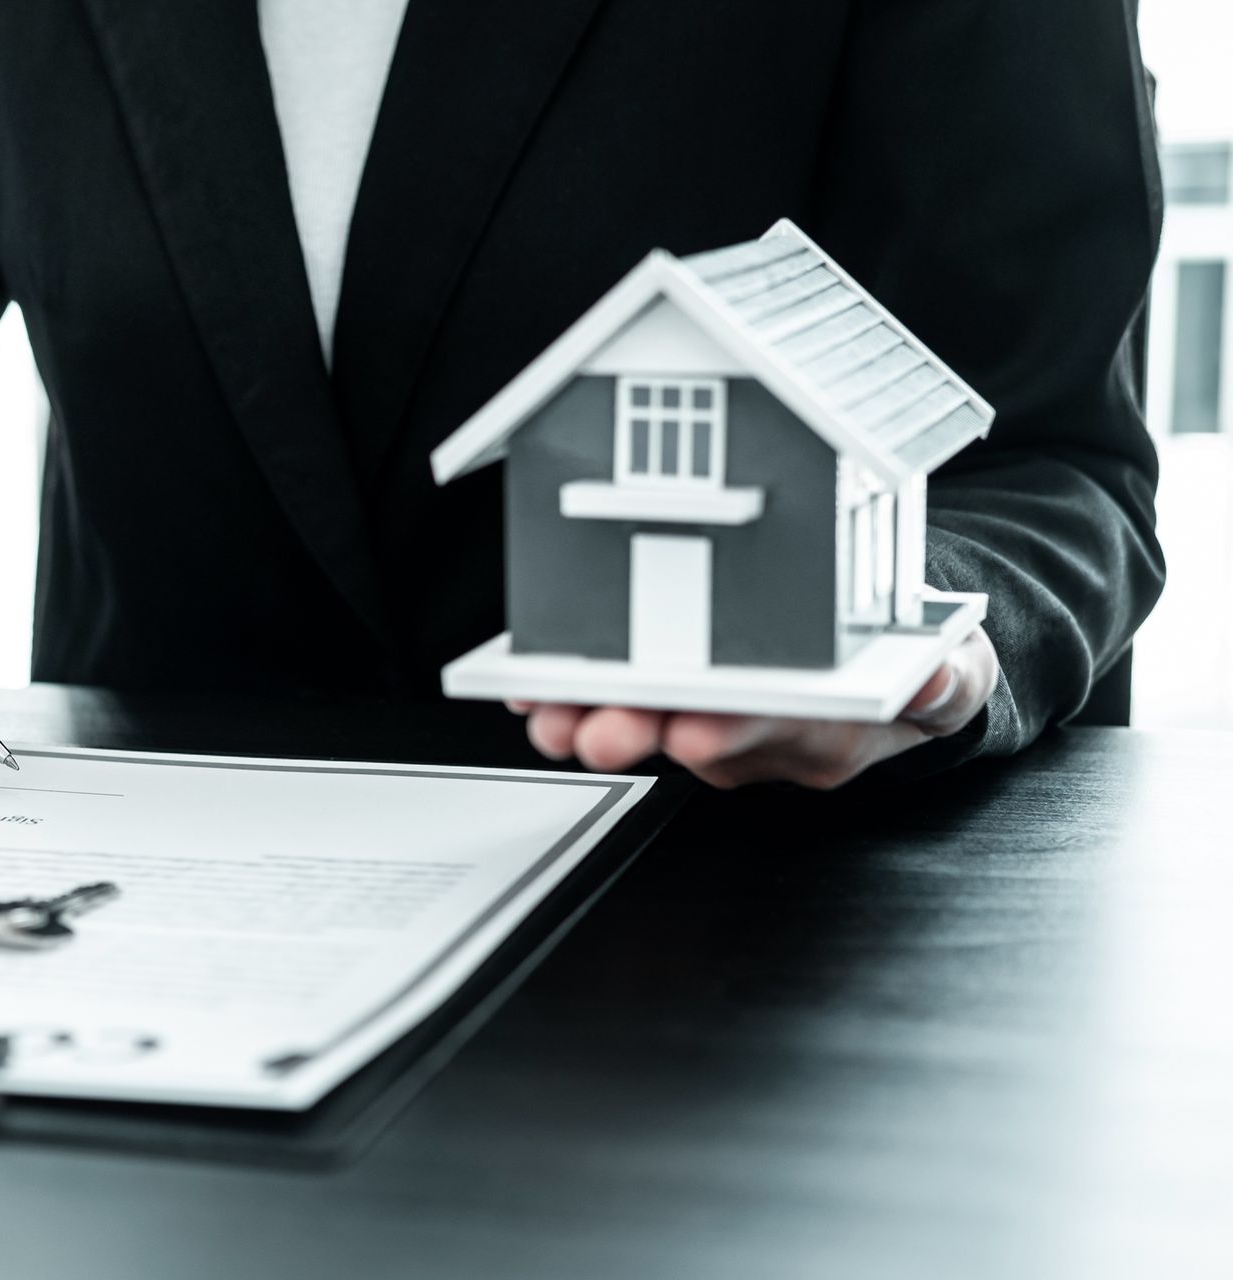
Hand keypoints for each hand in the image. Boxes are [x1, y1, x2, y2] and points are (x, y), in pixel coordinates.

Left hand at [513, 627, 997, 789]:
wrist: (901, 665)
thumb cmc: (915, 658)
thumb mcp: (953, 662)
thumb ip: (947, 674)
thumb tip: (938, 678)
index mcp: (836, 725)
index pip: (784, 731)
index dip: (734, 733)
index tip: (691, 733)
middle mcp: (772, 740)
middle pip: (702, 739)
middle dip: (642, 731)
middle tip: (591, 730)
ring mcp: (726, 733)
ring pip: (654, 730)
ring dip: (596, 720)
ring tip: (548, 716)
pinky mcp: (688, 712)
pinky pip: (630, 710)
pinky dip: (578, 696)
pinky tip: (532, 693)